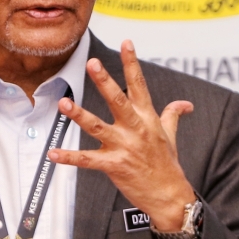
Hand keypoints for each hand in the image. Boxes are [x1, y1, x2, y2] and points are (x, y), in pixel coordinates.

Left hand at [48, 40, 195, 238]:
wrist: (170, 196)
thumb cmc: (168, 164)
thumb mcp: (170, 136)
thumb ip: (173, 115)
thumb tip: (185, 104)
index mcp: (148, 118)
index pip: (139, 85)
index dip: (131, 63)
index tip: (126, 42)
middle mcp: (135, 129)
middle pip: (118, 100)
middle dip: (104, 82)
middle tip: (92, 63)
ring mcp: (124, 147)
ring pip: (98, 127)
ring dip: (79, 115)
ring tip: (63, 103)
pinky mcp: (114, 166)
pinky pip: (87, 161)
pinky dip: (69, 158)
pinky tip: (53, 154)